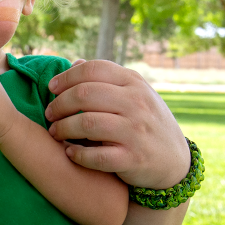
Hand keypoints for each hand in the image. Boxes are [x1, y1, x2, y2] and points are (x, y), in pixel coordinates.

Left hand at [44, 59, 189, 189]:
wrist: (175, 161)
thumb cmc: (145, 122)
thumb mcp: (134, 94)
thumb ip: (106, 79)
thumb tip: (75, 63)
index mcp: (134, 83)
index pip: (93, 69)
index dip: (66, 77)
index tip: (52, 88)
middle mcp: (137, 104)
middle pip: (85, 94)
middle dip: (59, 104)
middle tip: (49, 113)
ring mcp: (136, 132)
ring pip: (87, 124)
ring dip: (63, 128)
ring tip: (55, 132)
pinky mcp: (133, 159)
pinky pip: (96, 156)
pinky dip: (77, 154)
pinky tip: (69, 153)